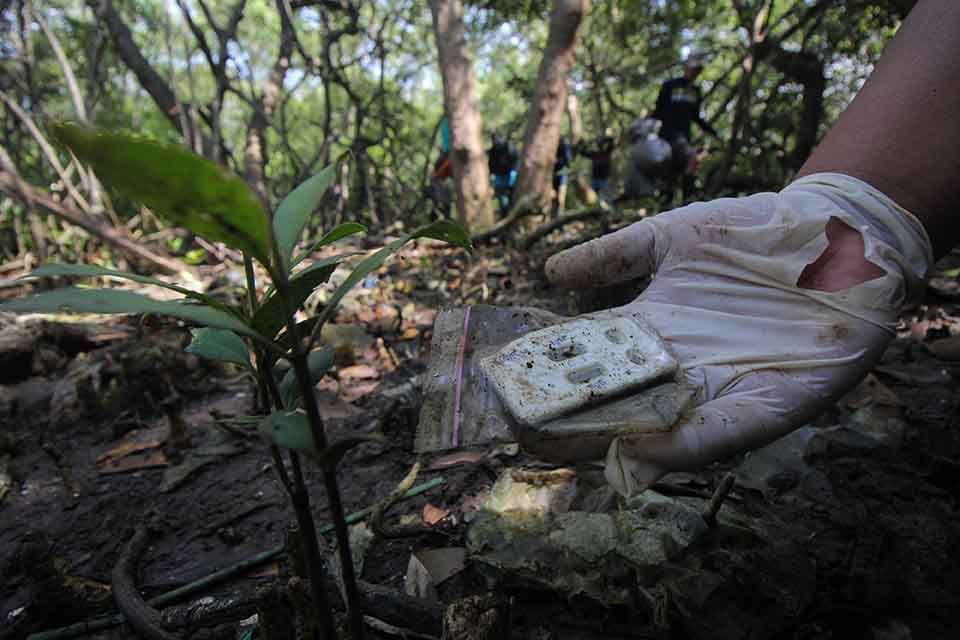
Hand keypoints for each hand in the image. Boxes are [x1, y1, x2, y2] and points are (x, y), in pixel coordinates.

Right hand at [545, 173, 931, 495]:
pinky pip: (727, 431)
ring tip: (577, 455)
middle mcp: (683, 367)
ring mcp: (725, 387)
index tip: (513, 387)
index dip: (557, 376)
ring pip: (666, 427)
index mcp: (655, 331)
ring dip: (621, 444)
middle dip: (577, 424)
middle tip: (530, 438)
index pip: (596, 362)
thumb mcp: (672, 235)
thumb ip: (615, 254)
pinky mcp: (773, 403)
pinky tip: (649, 452)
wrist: (834, 234)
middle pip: (622, 403)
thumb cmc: (752, 231)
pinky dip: (689, 445)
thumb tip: (550, 271)